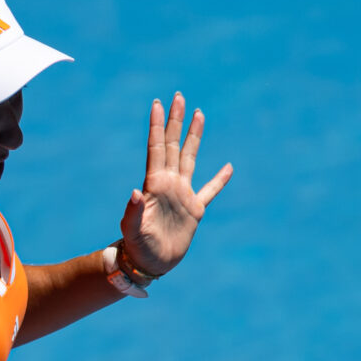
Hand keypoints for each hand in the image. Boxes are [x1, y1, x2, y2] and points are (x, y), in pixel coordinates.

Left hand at [118, 92, 233, 278]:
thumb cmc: (137, 247)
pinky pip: (210, 190)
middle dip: (176, 121)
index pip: (157, 148)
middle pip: (174, 145)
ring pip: (190, 158)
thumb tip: (135, 192)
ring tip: (199, 115)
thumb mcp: (132, 230)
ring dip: (194, 137)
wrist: (148, 264)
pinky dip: (219, 179)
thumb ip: (133, 212)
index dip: (158, 126)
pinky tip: (228, 167)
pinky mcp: (195, 210)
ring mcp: (182, 195)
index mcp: (154, 185)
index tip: (158, 104)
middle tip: (179, 97)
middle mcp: (169, 184)